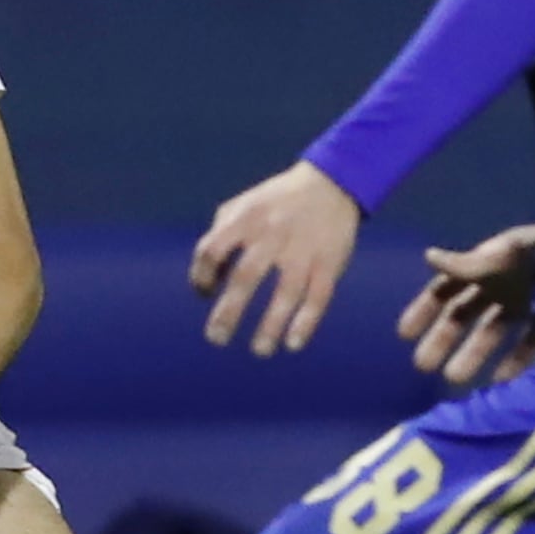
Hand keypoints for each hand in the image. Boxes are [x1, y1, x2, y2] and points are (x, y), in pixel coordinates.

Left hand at [192, 162, 360, 356]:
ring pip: (286, 293)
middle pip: (246, 277)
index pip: (212, 251)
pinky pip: (318, 297)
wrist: (331, 182)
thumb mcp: (243, 205)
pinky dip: (306, 322)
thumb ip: (219, 235)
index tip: (205, 294)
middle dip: (229, 312)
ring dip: (270, 326)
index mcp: (246, 219)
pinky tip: (293, 344)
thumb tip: (206, 279)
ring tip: (259, 351)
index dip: (202, 276)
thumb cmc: (275, 202)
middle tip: (216, 339)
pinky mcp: (329, 263)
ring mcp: (304, 250)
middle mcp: (273, 234)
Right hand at [398, 221, 534, 383]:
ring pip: (490, 332)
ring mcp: (522, 302)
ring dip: (472, 354)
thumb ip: (466, 263)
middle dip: (442, 340)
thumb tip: (429, 257)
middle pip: (462, 316)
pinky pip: (526, 343)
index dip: (423, 311)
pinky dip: (513, 361)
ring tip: (455, 380)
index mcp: (481, 268)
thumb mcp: (499, 253)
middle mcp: (497, 287)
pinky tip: (499, 379)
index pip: (444, 291)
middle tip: (422, 366)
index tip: (403, 335)